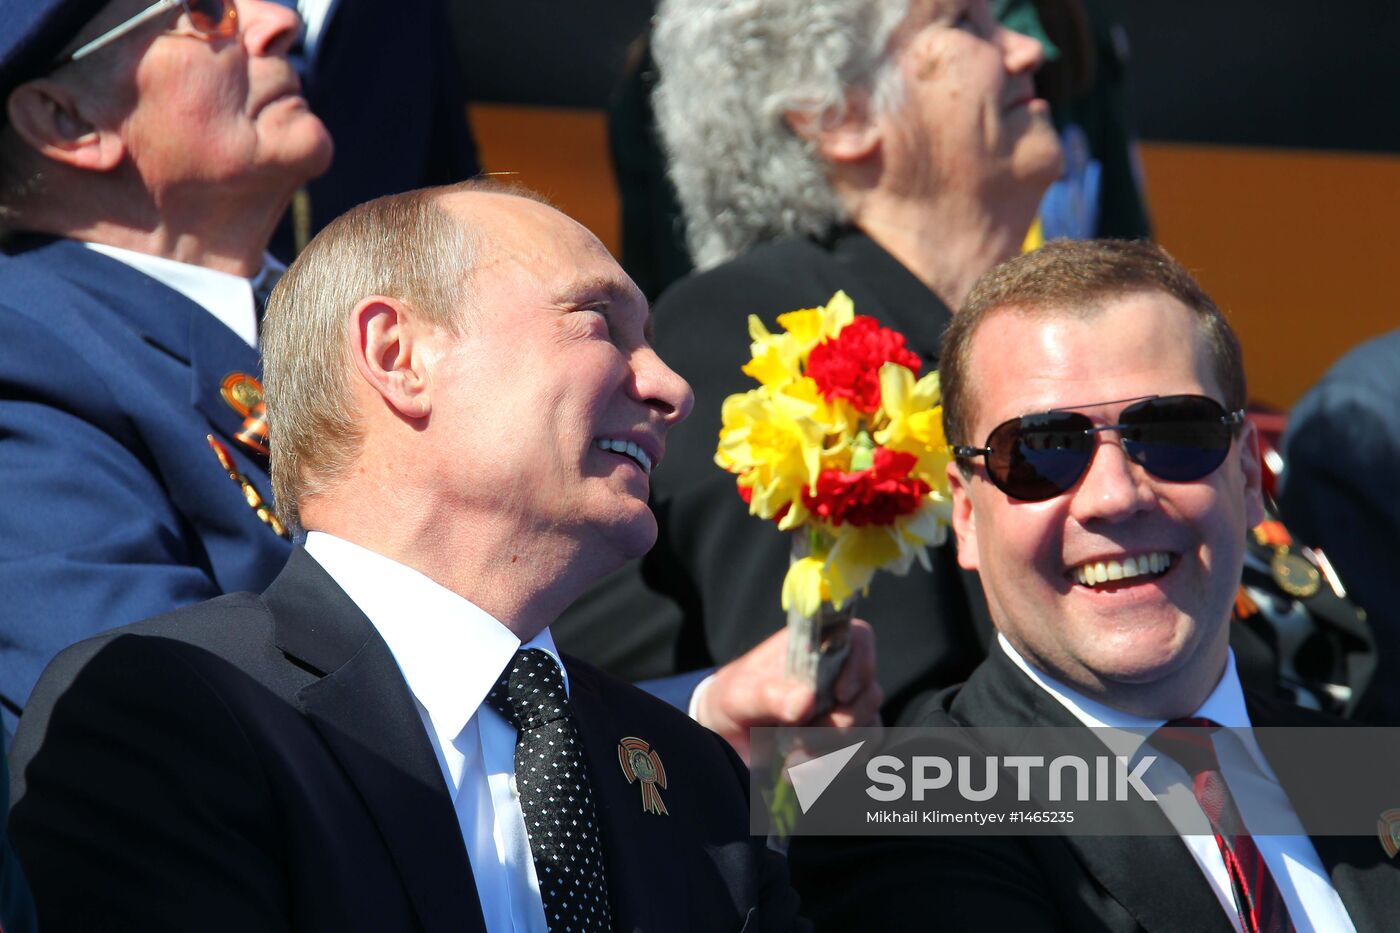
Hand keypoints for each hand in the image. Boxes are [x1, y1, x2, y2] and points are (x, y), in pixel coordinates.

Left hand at [693, 618, 880, 763]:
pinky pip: (858, 756)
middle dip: (837, 725)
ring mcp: (846, 709)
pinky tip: (796, 773)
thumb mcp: (738, 694)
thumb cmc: (734, 698)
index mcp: (815, 648)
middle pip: (869, 694)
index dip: (860, 664)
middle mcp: (838, 675)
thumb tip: (805, 700)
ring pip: (868, 730)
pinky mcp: (845, 741)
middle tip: (798, 738)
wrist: (727, 735)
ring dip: (832, 752)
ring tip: (791, 761)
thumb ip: (768, 695)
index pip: (859, 639)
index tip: (840, 694)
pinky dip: (829, 768)